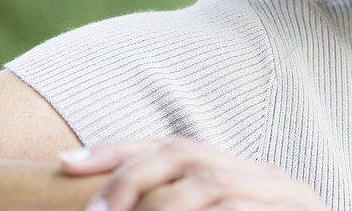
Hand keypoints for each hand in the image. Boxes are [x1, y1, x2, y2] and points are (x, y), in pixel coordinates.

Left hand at [59, 138, 328, 210]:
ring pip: (209, 185)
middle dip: (132, 174)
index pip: (175, 147)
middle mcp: (263, 177)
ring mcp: (284, 197)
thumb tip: (125, 203)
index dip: (120, 151)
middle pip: (188, 152)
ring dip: (161, 208)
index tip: (67, 164)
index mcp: (241, 176)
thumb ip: (194, 204)